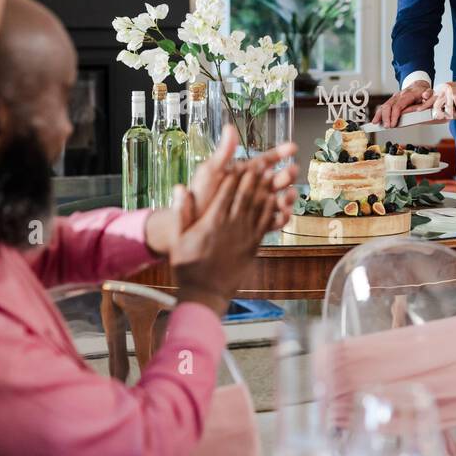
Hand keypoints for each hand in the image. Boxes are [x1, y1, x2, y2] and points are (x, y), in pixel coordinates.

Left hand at [146, 126, 297, 254]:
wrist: (189, 226)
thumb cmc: (198, 197)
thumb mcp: (210, 172)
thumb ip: (223, 153)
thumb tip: (230, 127)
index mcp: (244, 173)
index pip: (266, 160)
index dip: (280, 153)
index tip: (293, 147)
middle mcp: (252, 189)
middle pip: (276, 179)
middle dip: (287, 175)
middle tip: (291, 172)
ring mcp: (255, 207)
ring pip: (279, 200)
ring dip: (287, 197)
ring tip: (287, 196)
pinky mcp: (256, 225)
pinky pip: (274, 221)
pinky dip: (282, 218)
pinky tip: (284, 215)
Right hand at [169, 165, 296, 313]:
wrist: (205, 293)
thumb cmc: (188, 266)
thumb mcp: (178, 239)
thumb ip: (182, 213)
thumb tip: (180, 188)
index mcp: (212, 221)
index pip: (226, 192)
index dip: (235, 175)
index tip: (241, 162)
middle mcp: (231, 226)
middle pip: (245, 196)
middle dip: (254, 178)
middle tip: (263, 162)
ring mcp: (245, 236)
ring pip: (258, 207)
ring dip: (267, 189)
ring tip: (273, 174)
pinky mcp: (254, 246)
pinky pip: (266, 224)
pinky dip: (272, 210)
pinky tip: (277, 200)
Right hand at [373, 81, 432, 128]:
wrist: (418, 85)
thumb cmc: (423, 91)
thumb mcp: (429, 92)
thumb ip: (428, 94)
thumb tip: (425, 96)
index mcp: (407, 94)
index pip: (398, 105)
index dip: (394, 115)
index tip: (393, 124)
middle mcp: (399, 95)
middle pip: (388, 105)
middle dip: (386, 117)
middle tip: (386, 126)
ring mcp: (394, 98)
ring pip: (384, 106)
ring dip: (379, 115)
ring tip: (376, 124)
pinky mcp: (392, 101)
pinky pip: (384, 107)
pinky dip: (379, 114)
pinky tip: (376, 120)